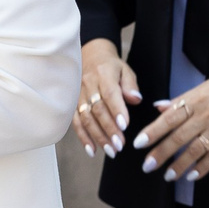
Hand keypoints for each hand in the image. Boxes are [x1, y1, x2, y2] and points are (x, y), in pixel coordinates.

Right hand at [73, 38, 141, 158]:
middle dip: (109, 129)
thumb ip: (130, 85)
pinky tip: (92, 150)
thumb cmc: (111, 67)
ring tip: (111, 151)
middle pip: (97, 109)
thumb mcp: (125, 70)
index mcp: (104, 74)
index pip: (110, 93)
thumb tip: (136, 99)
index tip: (125, 126)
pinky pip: (75, 122)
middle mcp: (88, 84)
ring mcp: (78, 95)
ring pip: (86, 118)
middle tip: (120, 145)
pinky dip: (83, 137)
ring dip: (98, 136)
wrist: (90, 56)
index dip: (116, 110)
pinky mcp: (72, 104)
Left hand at [133, 60, 208, 180]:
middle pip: (179, 137)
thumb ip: (181, 99)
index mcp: (197, 99)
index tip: (139, 144)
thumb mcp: (205, 86)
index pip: (169, 118)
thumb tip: (159, 107)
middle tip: (147, 166)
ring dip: (179, 165)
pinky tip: (192, 176)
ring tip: (167, 176)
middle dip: (161, 153)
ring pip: (195, 150)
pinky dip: (203, 168)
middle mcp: (207, 114)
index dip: (153, 132)